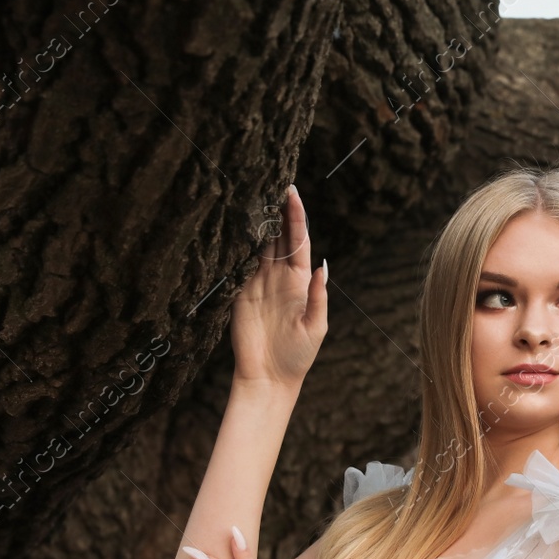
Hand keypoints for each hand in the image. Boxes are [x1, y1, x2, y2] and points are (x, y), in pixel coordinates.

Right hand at [231, 184, 327, 387]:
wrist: (268, 377)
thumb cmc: (298, 356)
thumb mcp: (315, 328)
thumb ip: (318, 298)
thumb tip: (324, 266)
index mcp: (300, 281)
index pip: (298, 241)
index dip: (295, 217)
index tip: (292, 192)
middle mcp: (279, 277)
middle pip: (277, 236)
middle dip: (275, 210)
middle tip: (270, 181)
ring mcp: (258, 283)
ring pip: (257, 245)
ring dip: (256, 222)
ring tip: (252, 194)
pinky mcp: (239, 292)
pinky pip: (238, 263)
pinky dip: (237, 245)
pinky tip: (234, 226)